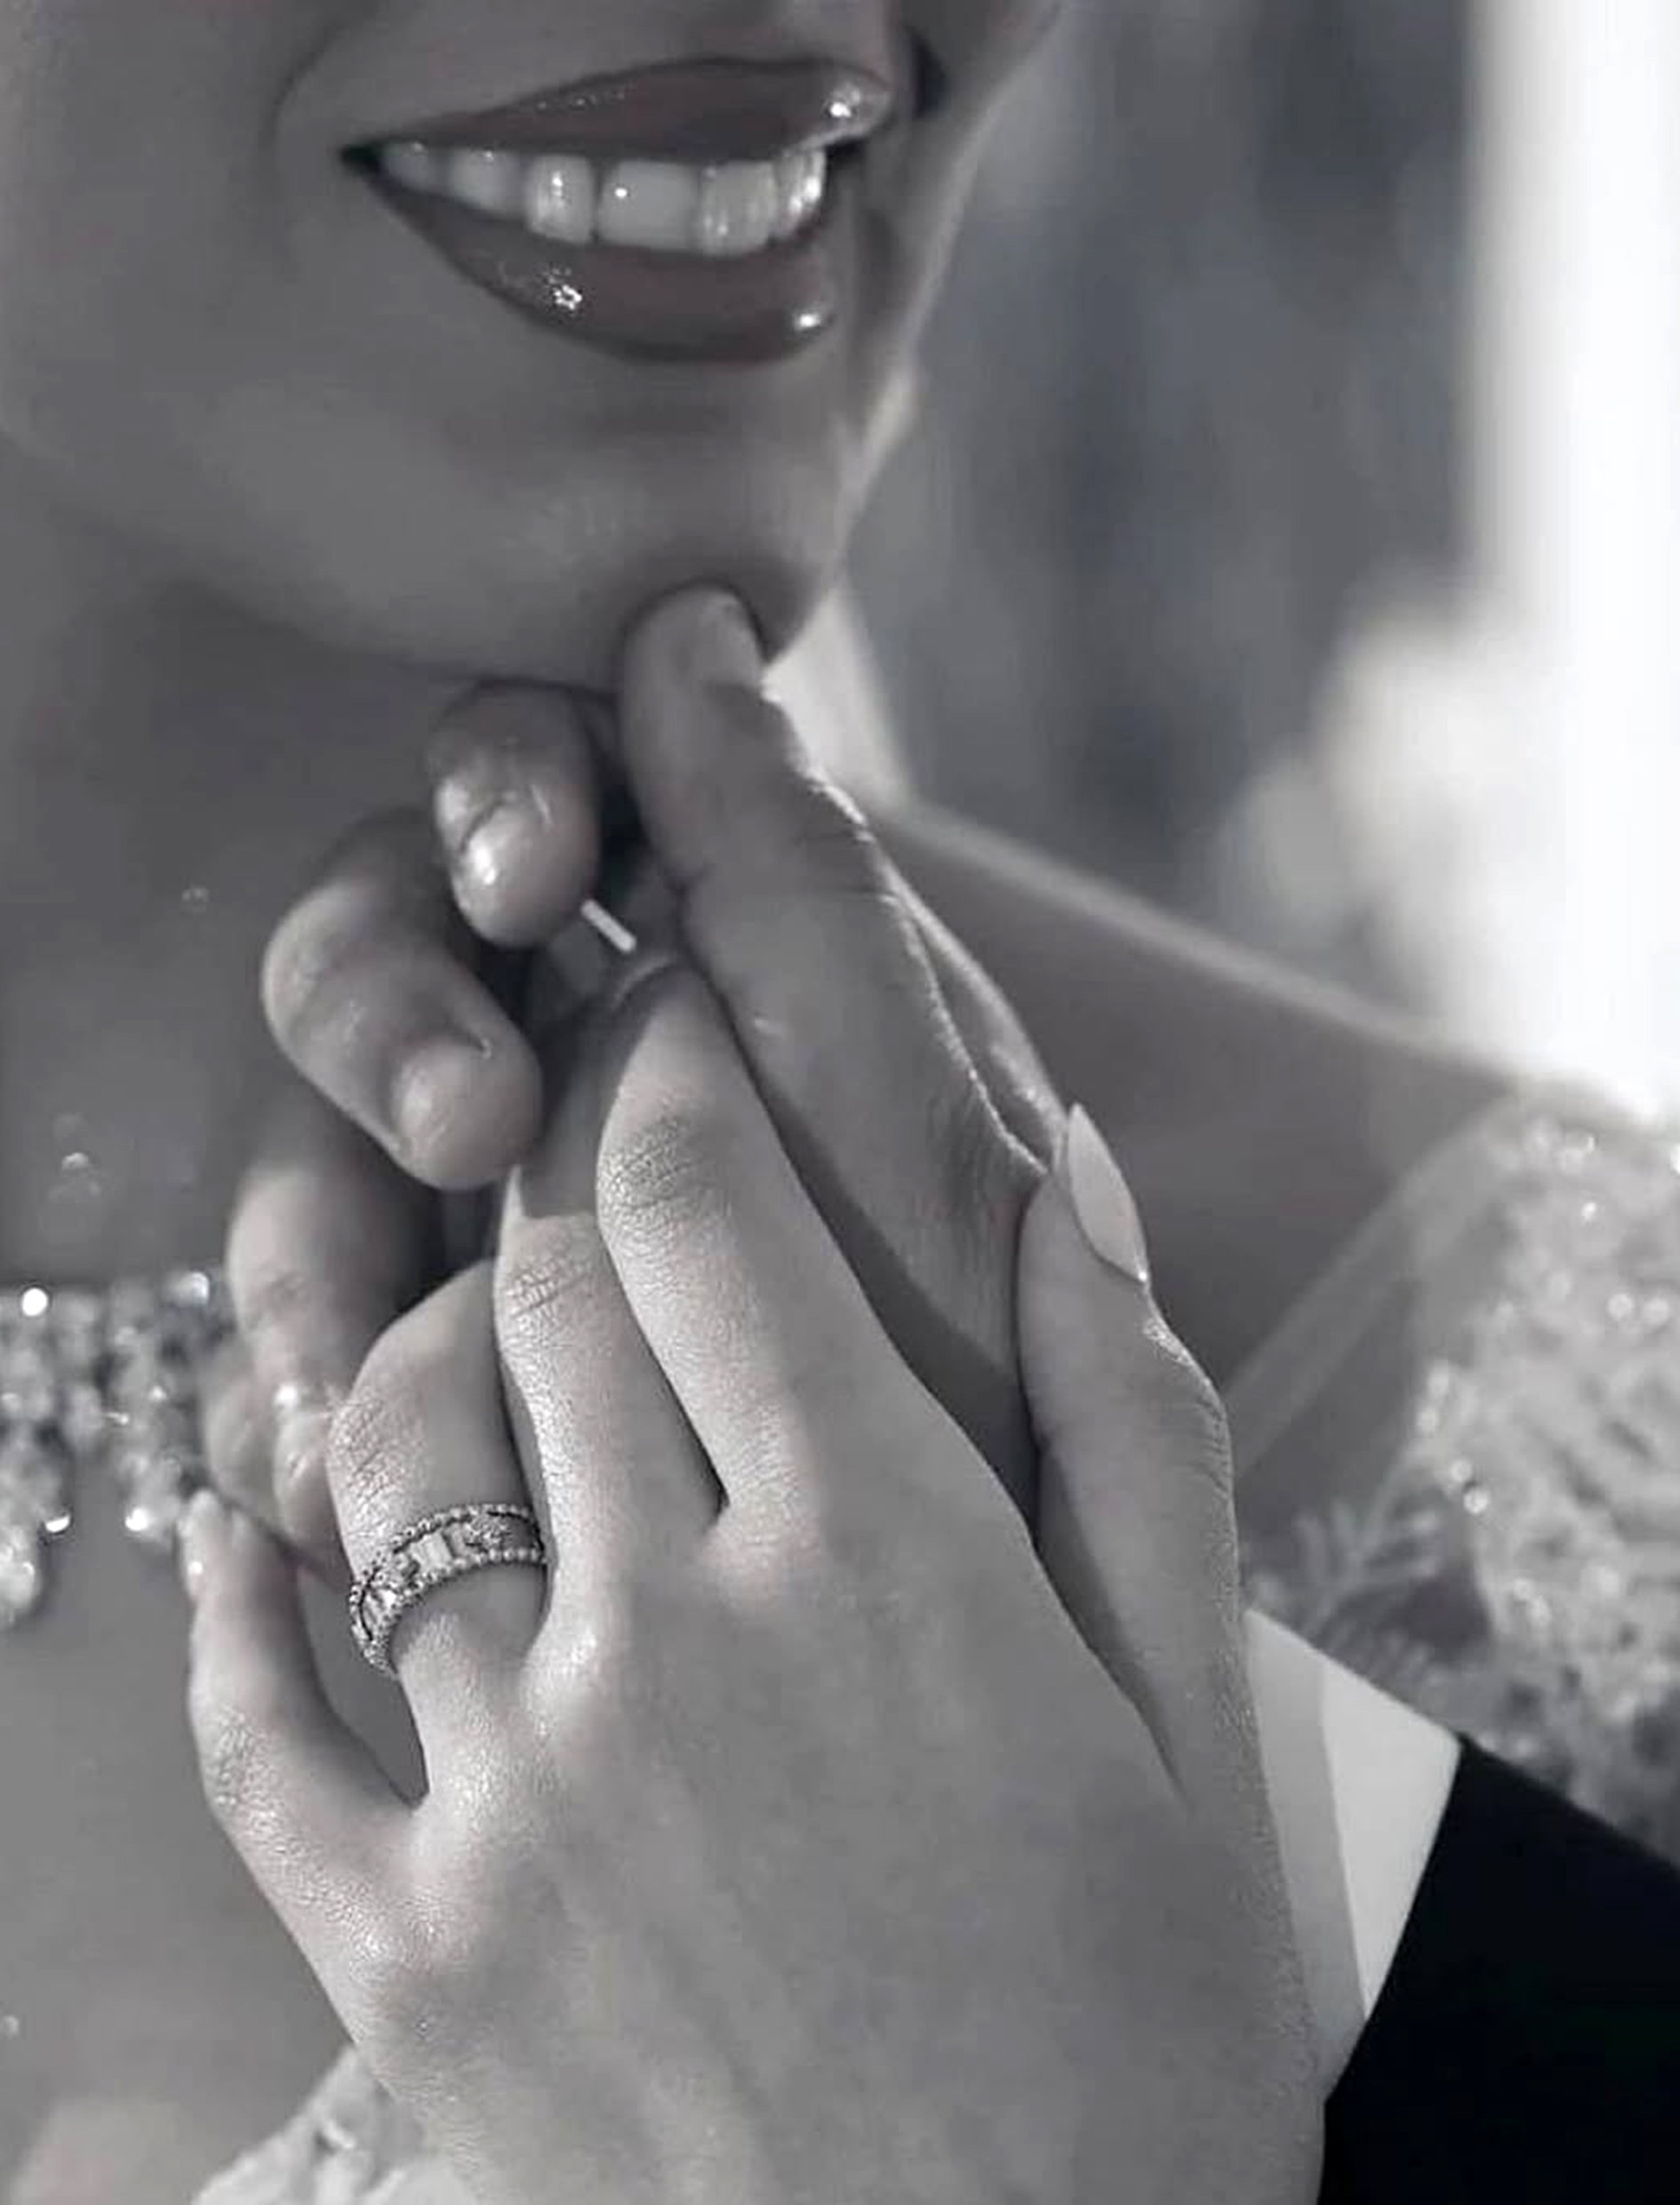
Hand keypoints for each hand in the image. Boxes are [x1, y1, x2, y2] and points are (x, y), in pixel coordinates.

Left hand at [183, 961, 1318, 2204]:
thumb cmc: (1144, 2053)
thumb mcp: (1197, 1725)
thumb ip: (1133, 1429)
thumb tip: (1067, 1179)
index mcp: (875, 1561)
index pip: (699, 1206)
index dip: (662, 1061)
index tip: (659, 1006)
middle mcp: (668, 1641)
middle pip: (533, 1296)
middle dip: (545, 1164)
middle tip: (567, 1123)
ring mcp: (512, 1801)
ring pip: (389, 1456)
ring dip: (402, 1337)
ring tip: (442, 1300)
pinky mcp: (404, 1959)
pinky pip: (261, 1717)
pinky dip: (238, 1587)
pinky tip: (249, 1510)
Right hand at [216, 589, 1060, 1570]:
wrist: (960, 1664)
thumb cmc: (984, 1390)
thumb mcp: (912, 1132)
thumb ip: (795, 885)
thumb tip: (690, 622)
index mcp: (709, 960)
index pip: (541, 784)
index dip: (502, 791)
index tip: (532, 873)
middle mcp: (582, 1066)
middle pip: (386, 945)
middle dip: (385, 1014)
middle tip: (458, 1119)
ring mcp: (486, 1222)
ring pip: (312, 1147)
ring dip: (305, 1242)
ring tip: (350, 1368)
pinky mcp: (426, 1373)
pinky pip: (302, 1339)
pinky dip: (293, 1397)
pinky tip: (319, 1476)